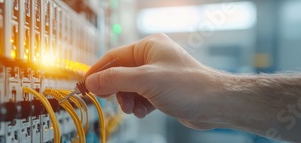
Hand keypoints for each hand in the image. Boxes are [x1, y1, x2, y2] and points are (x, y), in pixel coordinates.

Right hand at [85, 33, 225, 129]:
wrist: (216, 105)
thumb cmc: (188, 86)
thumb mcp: (146, 80)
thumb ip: (116, 79)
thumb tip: (92, 81)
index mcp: (149, 46)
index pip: (114, 57)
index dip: (98, 71)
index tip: (85, 84)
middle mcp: (152, 57)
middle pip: (120, 72)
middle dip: (115, 88)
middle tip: (105, 99)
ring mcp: (157, 74)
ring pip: (129, 87)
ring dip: (127, 100)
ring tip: (133, 109)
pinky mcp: (162, 90)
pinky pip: (140, 96)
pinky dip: (138, 105)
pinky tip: (144, 111)